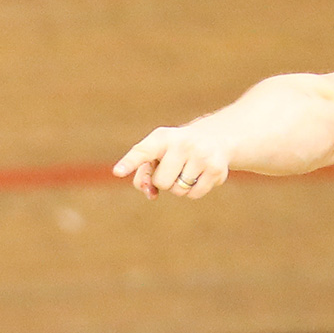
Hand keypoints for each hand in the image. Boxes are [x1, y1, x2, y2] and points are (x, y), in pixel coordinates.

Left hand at [112, 125, 230, 199]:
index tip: (117, 172)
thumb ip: (144, 173)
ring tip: (187, 169)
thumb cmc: (176, 150)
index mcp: (162, 137)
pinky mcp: (216, 169)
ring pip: (178, 191)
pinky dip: (193, 191)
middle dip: (163, 182)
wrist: (215, 138)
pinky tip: (200, 175)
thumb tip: (150, 193)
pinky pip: (194, 195)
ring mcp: (201, 156)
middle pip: (161, 182)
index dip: (129, 162)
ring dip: (179, 186)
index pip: (143, 151)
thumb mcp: (158, 153)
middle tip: (173, 168)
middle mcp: (183, 143)